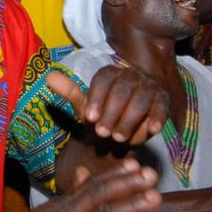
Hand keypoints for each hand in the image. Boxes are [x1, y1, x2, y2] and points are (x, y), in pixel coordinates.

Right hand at [0, 160, 160, 211]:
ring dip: (130, 206)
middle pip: (101, 195)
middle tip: (152, 174)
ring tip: (153, 198)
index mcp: (63, 205)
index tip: (136, 165)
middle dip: (128, 184)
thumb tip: (84, 170)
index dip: (115, 175)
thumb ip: (69, 193)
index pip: (92, 185)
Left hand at [49, 65, 167, 145]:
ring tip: (119, 138)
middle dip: (111, 112)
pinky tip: (152, 130)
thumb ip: (69, 91)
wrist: (119, 130)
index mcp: (109, 74)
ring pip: (141, 99)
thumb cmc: (100, 116)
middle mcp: (130, 76)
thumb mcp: (83, 107)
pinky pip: (161, 107)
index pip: (103, 80)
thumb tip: (49, 76)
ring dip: (129, 119)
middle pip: (122, 90)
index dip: (96, 99)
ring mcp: (148, 87)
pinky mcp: (162, 101)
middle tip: (102, 133)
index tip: (88, 119)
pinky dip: (157, 117)